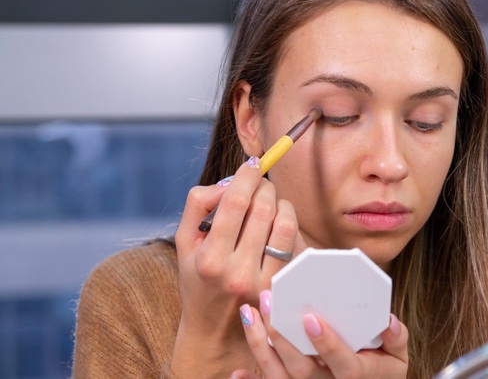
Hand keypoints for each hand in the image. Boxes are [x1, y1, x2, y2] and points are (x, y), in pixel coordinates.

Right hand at [171, 157, 306, 374]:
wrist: (215, 329)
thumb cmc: (198, 277)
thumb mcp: (185, 243)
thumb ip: (198, 204)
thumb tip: (229, 182)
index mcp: (210, 259)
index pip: (236, 203)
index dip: (247, 176)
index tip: (252, 165)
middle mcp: (238, 273)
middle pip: (263, 208)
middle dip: (264, 187)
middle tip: (260, 184)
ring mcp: (264, 284)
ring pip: (285, 223)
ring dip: (281, 203)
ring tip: (270, 204)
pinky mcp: (283, 288)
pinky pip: (295, 243)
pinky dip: (289, 225)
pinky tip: (277, 226)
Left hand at [232, 290, 408, 377]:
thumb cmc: (382, 370)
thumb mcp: (398, 357)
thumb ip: (396, 338)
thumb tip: (388, 321)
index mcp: (358, 377)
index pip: (343, 365)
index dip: (327, 344)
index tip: (311, 319)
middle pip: (301, 370)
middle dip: (281, 337)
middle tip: (267, 302)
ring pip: (280, 376)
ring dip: (260, 346)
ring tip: (249, 313)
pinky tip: (236, 372)